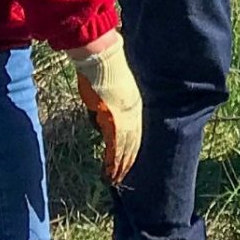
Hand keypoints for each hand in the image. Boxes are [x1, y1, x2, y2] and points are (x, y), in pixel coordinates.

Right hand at [69, 30, 142, 185]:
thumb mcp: (114, 86)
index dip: (133, 148)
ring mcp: (125, 118)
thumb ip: (113, 102)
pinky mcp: (113, 121)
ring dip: (120, 165)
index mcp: (135, 104)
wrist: (102, 59)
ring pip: (125, 149)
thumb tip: (104, 116)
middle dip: (128, 161)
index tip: (130, 160)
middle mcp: (134, 113)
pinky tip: (110, 171)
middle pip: (134, 143)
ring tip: (116, 180)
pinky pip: (114, 147)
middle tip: (124, 177)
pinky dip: (112, 161)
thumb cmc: (103, 67)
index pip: (137, 132)